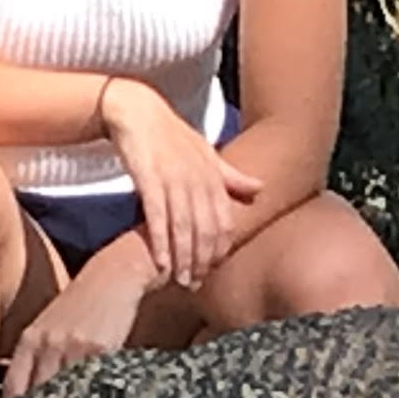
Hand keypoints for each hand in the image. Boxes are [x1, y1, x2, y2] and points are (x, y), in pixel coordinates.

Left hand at [6, 263, 151, 395]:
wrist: (110, 278)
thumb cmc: (78, 307)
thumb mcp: (48, 328)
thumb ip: (35, 358)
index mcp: (30, 340)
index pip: (13, 388)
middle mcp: (47, 344)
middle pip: (36, 395)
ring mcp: (73, 347)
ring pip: (62, 394)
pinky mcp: (100, 349)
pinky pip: (90, 384)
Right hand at [98, 81, 262, 286]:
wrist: (138, 111)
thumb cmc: (172, 136)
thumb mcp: (206, 154)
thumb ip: (231, 177)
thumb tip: (260, 189)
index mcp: (214, 176)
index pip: (224, 222)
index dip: (221, 250)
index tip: (213, 271)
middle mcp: (198, 181)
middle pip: (206, 230)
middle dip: (203, 261)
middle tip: (196, 286)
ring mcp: (174, 180)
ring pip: (184, 228)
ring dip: (184, 258)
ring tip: (182, 282)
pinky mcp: (149, 180)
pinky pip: (158, 217)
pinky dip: (161, 242)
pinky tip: (161, 264)